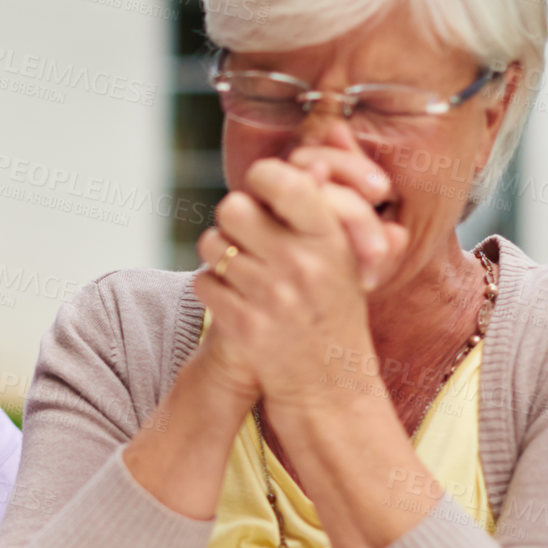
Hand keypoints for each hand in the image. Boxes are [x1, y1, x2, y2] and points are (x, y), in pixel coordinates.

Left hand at [194, 157, 404, 410]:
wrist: (328, 385)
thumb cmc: (332, 309)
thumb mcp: (343, 259)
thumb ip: (321, 211)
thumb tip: (310, 162)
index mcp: (330, 239)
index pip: (283, 182)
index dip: (262, 178)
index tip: (261, 191)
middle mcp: (301, 265)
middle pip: (232, 207)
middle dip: (233, 219)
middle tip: (245, 235)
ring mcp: (271, 297)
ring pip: (212, 245)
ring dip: (219, 254)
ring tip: (241, 270)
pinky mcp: (243, 326)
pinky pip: (204, 282)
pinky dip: (212, 288)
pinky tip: (234, 299)